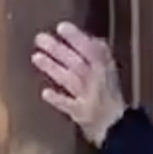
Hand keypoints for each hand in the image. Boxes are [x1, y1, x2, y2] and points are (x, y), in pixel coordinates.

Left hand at [33, 22, 128, 143]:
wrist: (116, 126)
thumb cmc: (108, 96)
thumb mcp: (108, 71)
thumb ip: (98, 55)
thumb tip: (88, 38)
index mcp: (105, 68)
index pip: (92, 49)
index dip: (77, 38)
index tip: (61, 27)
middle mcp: (97, 80)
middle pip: (77, 62)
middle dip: (59, 50)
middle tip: (40, 38)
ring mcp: (88, 97)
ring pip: (70, 80)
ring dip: (54, 68)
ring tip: (36, 57)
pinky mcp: (81, 114)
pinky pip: (69, 105)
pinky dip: (58, 99)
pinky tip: (45, 92)